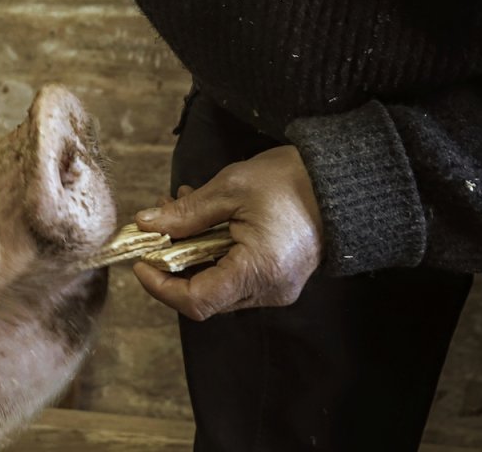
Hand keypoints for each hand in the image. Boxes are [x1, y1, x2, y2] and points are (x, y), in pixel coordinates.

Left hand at [132, 145, 322, 319]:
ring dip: (191, 254)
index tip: (141, 262)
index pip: (197, 301)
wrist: (340, 180)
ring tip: (180, 210)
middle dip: (173, 265)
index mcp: (259, 271)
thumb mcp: (231, 188)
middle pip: (205, 296)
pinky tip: (204, 218)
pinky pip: (236, 276)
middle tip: (155, 229)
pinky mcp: (280, 279)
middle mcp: (270, 290)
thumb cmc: (291, 180)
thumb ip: (186, 213)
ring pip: (218, 286)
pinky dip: (214, 253)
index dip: (161, 287)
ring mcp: (277, 288)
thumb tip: (146, 225)